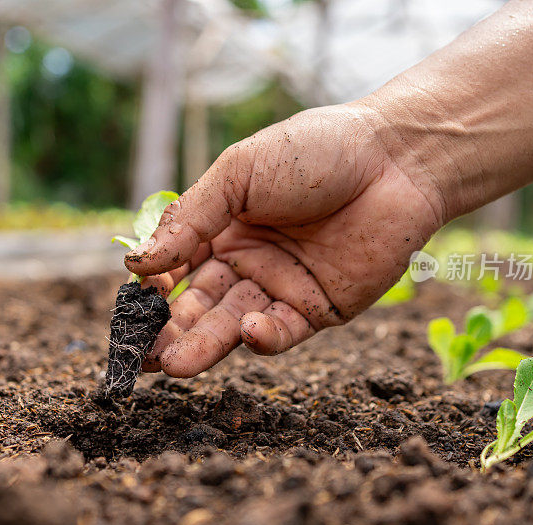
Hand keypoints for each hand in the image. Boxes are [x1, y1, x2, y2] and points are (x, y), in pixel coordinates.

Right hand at [125, 102, 443, 376]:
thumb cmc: (315, 152)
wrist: (395, 158)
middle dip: (169, 330)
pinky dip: (263, 337)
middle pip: (199, 304)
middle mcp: (246, 262)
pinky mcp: (318, 309)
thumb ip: (190, 218)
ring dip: (203, 345)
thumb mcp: (239, 174)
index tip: (139, 298)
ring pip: (232, 325)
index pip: (175, 267)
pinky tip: (249, 329)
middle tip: (143, 356)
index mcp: (221, 227)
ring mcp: (281, 287)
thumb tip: (136, 263)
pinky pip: (282, 331)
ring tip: (174, 364)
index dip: (154, 286)